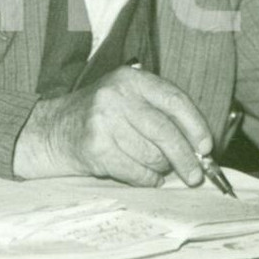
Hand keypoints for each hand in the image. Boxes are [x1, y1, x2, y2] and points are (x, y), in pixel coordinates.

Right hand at [14, 65, 213, 185]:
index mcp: (130, 79)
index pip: (174, 99)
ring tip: (155, 168)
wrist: (52, 130)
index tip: (206, 146)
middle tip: (195, 175)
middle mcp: (116, 95)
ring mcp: (103, 120)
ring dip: (160, 169)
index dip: (195, 125)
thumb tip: (200, 147)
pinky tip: (142, 176)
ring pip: (152, 155)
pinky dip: (145, 179)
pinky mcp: (95, 146)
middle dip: (185, 157)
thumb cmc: (99, 118)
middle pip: (165, 131)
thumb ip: (159, 113)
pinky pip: (135, 171)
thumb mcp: (127, 100)